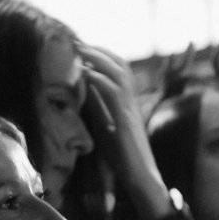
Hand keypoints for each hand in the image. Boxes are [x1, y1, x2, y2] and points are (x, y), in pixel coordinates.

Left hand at [76, 42, 163, 195]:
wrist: (141, 178)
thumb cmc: (124, 157)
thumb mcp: (106, 126)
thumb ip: (98, 107)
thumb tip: (85, 89)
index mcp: (127, 102)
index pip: (118, 69)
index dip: (102, 56)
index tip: (83, 48)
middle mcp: (131, 101)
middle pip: (119, 64)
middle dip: (98, 50)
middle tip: (78, 41)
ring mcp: (130, 110)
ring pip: (118, 73)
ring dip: (98, 58)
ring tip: (80, 49)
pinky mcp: (126, 121)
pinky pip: (114, 94)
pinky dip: (99, 80)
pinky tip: (86, 73)